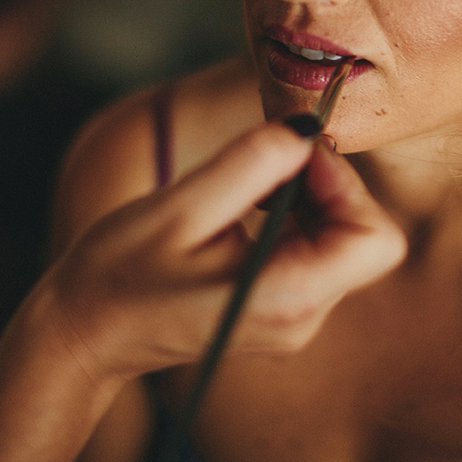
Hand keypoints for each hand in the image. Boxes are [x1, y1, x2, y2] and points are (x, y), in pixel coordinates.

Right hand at [38, 121, 406, 387]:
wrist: (85, 333)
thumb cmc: (119, 273)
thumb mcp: (180, 207)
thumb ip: (251, 164)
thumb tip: (306, 129)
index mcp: (287, 298)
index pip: (376, 239)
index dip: (347, 185)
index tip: (296, 155)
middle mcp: (303, 317)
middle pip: (364, 236)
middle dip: (327, 184)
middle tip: (270, 160)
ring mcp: (296, 317)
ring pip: (343, 239)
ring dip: (309, 196)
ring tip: (248, 185)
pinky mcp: (282, 307)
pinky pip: (315, 250)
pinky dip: (294, 215)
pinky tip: (246, 205)